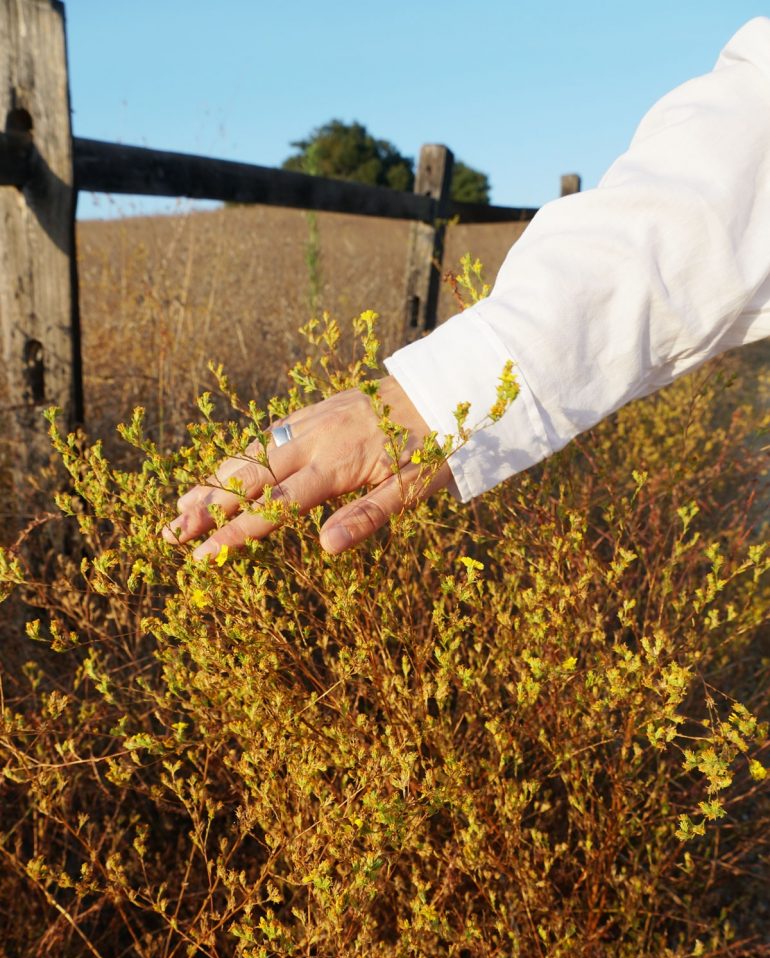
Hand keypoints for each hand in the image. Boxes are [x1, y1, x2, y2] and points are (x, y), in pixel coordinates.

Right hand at [162, 376, 451, 557]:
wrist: (441, 389)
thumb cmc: (431, 447)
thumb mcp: (411, 489)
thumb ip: (366, 517)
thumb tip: (324, 547)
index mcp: (336, 465)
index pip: (275, 506)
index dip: (235, 532)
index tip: (201, 554)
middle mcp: (313, 440)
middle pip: (247, 477)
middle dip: (205, 506)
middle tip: (169, 532)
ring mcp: (310, 421)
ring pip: (249, 451)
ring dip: (212, 478)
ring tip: (180, 505)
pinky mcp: (313, 410)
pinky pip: (266, 433)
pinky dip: (238, 453)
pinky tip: (222, 469)